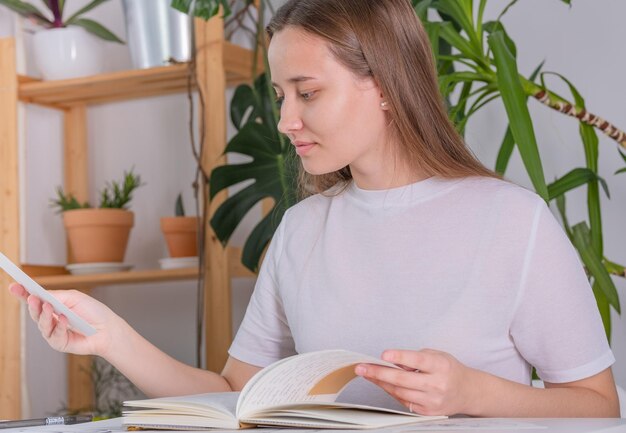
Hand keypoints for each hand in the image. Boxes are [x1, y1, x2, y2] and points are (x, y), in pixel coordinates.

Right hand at [8, 283, 117, 356]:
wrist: (107, 329)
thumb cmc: (93, 312)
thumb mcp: (75, 298)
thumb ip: (57, 296)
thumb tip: (41, 295)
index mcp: (53, 305)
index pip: (35, 299)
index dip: (23, 293)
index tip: (14, 286)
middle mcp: (50, 318)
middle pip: (35, 311)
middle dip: (32, 304)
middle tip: (32, 298)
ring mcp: (53, 331)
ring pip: (42, 324)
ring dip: (45, 315)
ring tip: (48, 307)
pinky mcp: (58, 343)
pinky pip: (54, 335)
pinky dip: (59, 326)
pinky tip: (64, 319)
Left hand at [355, 349, 477, 415]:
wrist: (467, 392)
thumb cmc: (448, 369)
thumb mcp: (437, 356)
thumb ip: (415, 359)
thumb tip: (392, 363)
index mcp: (441, 366)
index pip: (417, 361)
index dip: (400, 357)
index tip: (383, 354)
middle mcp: (437, 385)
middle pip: (403, 380)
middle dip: (379, 373)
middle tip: (361, 367)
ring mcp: (432, 401)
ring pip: (399, 392)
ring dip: (380, 382)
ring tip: (366, 373)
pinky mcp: (427, 412)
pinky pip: (403, 401)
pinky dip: (391, 391)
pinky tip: (382, 383)